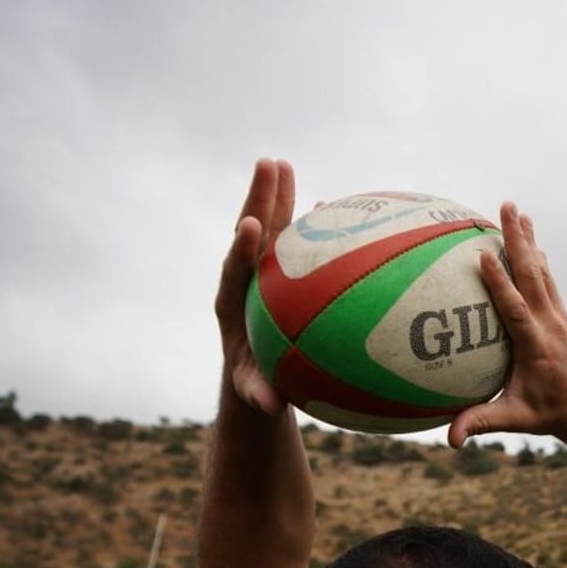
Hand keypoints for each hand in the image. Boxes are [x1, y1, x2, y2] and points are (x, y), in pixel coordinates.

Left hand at [215, 159, 295, 413]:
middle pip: (249, 231)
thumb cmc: (254, 381)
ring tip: (281, 163)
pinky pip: (296, 241)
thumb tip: (269, 404)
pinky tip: (333, 203)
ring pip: (268, 226)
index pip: (235, 269)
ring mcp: (263, 267)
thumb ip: (259, 392)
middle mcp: (245, 277)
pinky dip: (311, 222)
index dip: (241, 248)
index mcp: (233, 301)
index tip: (248, 227)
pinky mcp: (283, 267)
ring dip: (276, 195)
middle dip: (257, 198)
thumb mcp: (254, 390)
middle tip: (267, 165)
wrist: (255, 368)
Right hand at [448, 203, 566, 446]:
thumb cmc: (547, 415)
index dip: (500, 283)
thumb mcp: (515, 421)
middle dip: (520, 241)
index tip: (485, 254)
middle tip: (508, 207)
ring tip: (517, 211)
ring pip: (541, 271)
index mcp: (536, 346)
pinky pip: (546, 279)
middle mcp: (551, 324)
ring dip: (529, 240)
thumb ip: (482, 422)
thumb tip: (449, 439)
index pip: (516, 309)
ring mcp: (559, 316)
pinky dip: (537, 257)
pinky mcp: (561, 315)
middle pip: (533, 275)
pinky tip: (529, 239)